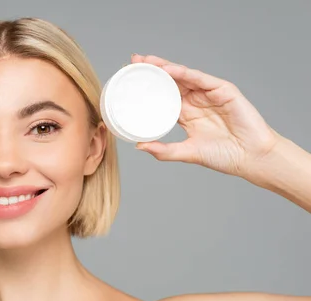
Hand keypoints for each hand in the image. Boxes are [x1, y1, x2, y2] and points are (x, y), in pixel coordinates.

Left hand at [131, 54, 281, 179]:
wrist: (251, 158)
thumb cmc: (224, 156)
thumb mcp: (187, 153)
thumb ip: (164, 150)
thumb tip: (139, 146)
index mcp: (186, 113)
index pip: (162, 95)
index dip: (147, 87)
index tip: (129, 80)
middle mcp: (196, 101)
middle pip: (170, 81)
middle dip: (152, 70)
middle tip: (133, 62)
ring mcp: (209, 94)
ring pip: (183, 76)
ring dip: (165, 67)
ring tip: (147, 61)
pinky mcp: (224, 90)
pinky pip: (201, 79)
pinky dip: (185, 73)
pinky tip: (170, 69)